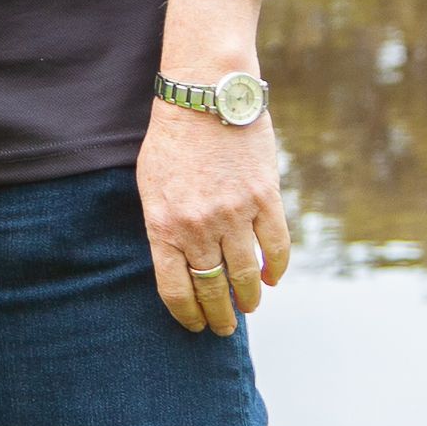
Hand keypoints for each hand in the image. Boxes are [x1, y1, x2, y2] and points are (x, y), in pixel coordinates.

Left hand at [141, 0, 287, 332]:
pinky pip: (276, 247)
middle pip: (213, 289)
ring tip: (250, 306)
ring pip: (246, 275)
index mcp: (162, 226)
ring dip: (250, 298)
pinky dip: (276, 268)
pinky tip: (272, 278)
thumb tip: (180, 264)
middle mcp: (198, 227)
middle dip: (221, 316)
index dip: (188, 316)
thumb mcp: (151, 186)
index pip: (176, 291)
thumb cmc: (172, 141)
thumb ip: (163, 226)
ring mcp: (234, 215)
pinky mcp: (265, 199)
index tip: (196, 326)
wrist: (205, 97)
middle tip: (226, 328)